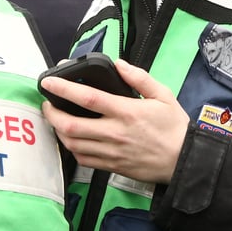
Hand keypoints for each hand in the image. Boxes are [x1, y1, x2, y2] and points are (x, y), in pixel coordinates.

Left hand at [41, 58, 190, 183]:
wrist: (183, 160)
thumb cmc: (174, 127)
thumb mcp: (163, 95)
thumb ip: (140, 77)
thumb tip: (119, 64)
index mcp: (126, 112)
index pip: (88, 98)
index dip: (64, 89)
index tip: (49, 82)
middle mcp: (114, 133)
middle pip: (71, 125)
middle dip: (52, 114)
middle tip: (48, 104)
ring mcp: (111, 152)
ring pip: (72, 144)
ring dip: (59, 131)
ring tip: (57, 120)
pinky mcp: (111, 166)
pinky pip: (83, 159)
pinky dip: (72, 148)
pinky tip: (72, 139)